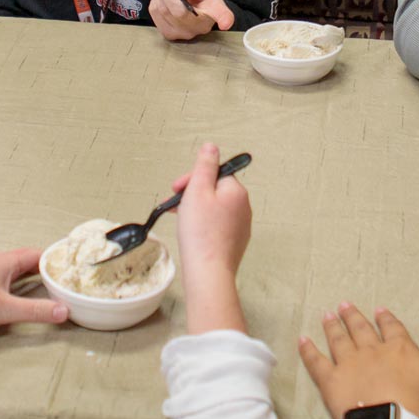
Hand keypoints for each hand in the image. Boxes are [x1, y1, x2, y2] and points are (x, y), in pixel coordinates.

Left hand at [0, 247, 68, 344]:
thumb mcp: (4, 309)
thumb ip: (35, 310)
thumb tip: (63, 310)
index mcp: (4, 261)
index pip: (38, 255)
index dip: (55, 261)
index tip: (71, 269)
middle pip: (28, 262)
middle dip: (46, 270)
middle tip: (65, 281)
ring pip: (16, 271)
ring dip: (32, 278)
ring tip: (50, 289)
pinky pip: (6, 282)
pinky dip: (19, 286)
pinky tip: (22, 297)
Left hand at [150, 0, 233, 40]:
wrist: (189, 4)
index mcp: (214, 13)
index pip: (223, 17)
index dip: (225, 20)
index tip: (226, 23)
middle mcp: (200, 28)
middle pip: (178, 12)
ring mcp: (184, 35)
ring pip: (163, 12)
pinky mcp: (169, 35)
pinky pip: (155, 16)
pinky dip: (155, 4)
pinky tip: (162, 0)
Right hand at [174, 142, 251, 332]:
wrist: (208, 272)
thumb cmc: (201, 233)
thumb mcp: (198, 190)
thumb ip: (204, 166)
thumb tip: (211, 147)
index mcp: (237, 191)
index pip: (214, 173)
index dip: (193, 179)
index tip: (177, 189)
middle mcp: (244, 207)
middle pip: (215, 190)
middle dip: (193, 194)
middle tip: (174, 205)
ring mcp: (241, 226)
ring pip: (215, 209)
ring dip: (196, 210)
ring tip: (181, 222)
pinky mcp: (234, 242)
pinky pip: (217, 226)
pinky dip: (203, 226)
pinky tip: (192, 236)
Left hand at [298, 304, 418, 418]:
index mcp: (399, 349)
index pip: (393, 329)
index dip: (386, 319)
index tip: (380, 310)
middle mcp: (372, 351)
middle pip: (361, 329)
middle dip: (353, 316)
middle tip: (344, 305)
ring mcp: (350, 364)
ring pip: (339, 339)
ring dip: (332, 326)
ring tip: (327, 315)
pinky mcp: (331, 380)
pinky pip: (316, 361)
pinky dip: (308, 350)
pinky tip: (302, 340)